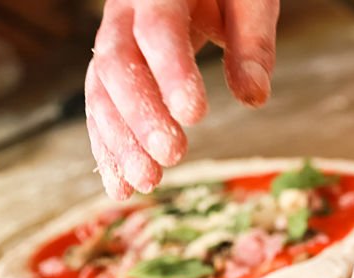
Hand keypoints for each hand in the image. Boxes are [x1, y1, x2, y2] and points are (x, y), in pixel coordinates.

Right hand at [86, 0, 279, 198]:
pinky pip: (101, 107)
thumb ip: (252, 42)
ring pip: (102, 90)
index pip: (158, 29)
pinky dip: (109, 147)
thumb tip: (253, 97)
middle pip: (119, 64)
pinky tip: (121, 185)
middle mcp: (125, 12)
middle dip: (141, 115)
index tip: (193, 114)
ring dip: (120, 141)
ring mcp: (113, 39)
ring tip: (146, 181)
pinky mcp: (112, 68)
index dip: (171, 71)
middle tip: (171, 156)